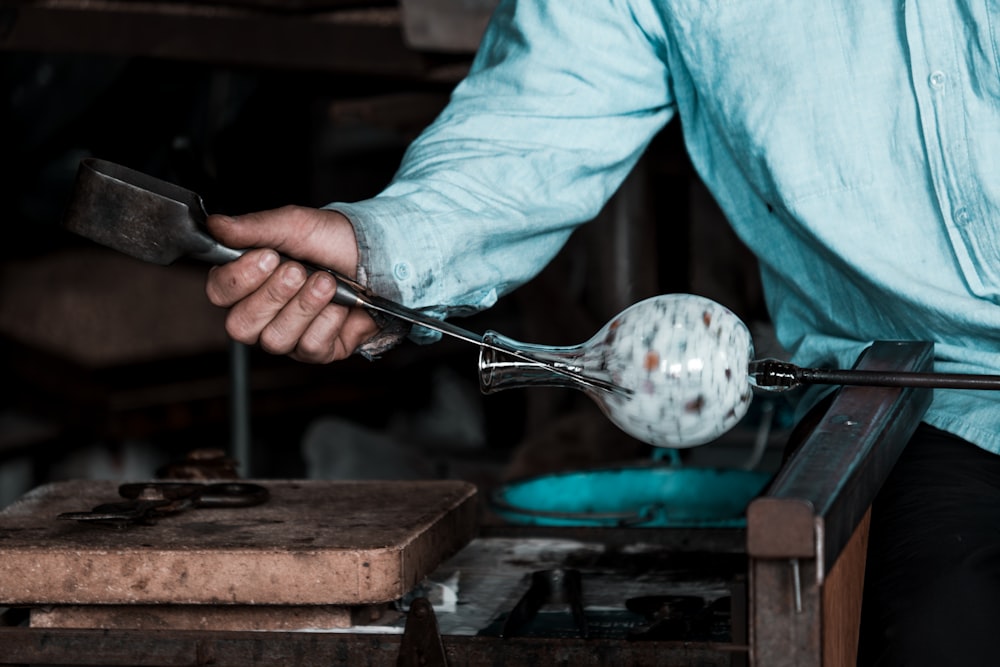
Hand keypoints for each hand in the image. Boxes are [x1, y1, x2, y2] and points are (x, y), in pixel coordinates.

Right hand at [204, 206, 378, 362]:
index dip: (239, 279)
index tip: (268, 257)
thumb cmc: (334, 241)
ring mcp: (288, 335)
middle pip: (241, 325)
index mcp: (249, 281)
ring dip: (304, 307)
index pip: (219, 293)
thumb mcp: (295, 225)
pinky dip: (329, 321)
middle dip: (274, 295)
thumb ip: (254, 228)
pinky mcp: (317, 350)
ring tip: (327, 282)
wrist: (380, 257)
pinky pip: (310, 347)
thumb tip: (216, 226)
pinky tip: (341, 304)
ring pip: (275, 339)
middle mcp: (263, 314)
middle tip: (299, 270)